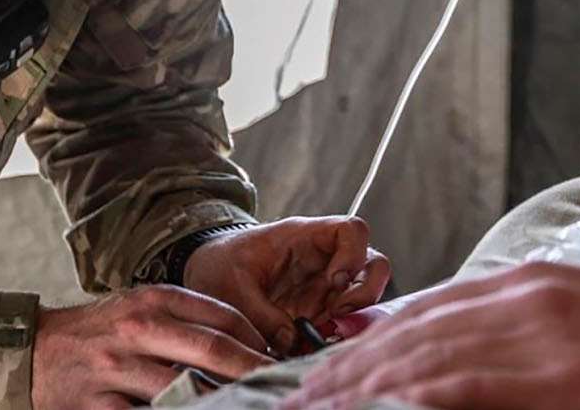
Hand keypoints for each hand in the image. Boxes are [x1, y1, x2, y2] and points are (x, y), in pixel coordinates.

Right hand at [31, 285, 272, 408]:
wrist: (31, 352)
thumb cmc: (98, 331)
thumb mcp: (140, 308)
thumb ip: (185, 318)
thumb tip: (244, 342)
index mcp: (152, 301)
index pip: (222, 316)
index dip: (257, 339)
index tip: (277, 357)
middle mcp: (137, 330)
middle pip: (212, 349)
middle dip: (253, 368)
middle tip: (279, 381)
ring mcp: (116, 368)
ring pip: (184, 388)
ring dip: (219, 398)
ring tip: (244, 402)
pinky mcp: (98, 406)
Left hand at [182, 217, 391, 353]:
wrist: (206, 275)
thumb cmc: (219, 266)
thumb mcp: (231, 287)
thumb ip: (261, 314)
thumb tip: (290, 343)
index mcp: (305, 238)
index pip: (352, 231)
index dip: (354, 255)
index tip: (333, 282)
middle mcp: (324, 261)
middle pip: (373, 266)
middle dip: (364, 294)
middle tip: (336, 317)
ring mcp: (325, 287)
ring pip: (363, 298)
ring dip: (351, 320)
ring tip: (320, 337)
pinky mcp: (318, 311)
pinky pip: (342, 323)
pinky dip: (333, 337)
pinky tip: (310, 347)